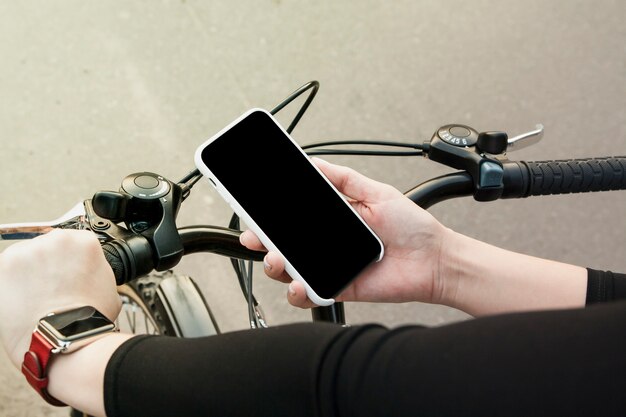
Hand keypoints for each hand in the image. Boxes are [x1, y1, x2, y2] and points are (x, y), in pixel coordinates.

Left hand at [0, 230, 120, 367]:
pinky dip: (12, 284)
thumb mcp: (109, 287)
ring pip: (26, 256)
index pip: (75, 242)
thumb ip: (95, 271)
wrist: (65, 337)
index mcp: (84, 242)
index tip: (69, 273)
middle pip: (49, 246)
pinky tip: (24, 300)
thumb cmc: (88, 319)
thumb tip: (87, 275)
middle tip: (53, 287)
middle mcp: (56, 240)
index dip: (72, 261)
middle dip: (49, 265)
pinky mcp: (6, 266)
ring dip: (29, 273)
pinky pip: (7, 271)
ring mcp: (29, 251)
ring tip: (37, 297)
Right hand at [240, 158, 451, 307]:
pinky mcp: (338, 288)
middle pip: (284, 244)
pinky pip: (310, 294)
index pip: (293, 218)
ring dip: (276, 266)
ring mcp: (330, 267)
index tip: (254, 210)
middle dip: (262, 241)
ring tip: (278, 259)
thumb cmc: (411, 226)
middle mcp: (327, 243)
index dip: (270, 216)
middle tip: (257, 237)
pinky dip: (299, 292)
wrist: (434, 259)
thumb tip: (314, 162)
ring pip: (290, 270)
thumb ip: (343, 178)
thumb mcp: (376, 192)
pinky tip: (300, 283)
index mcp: (332, 220)